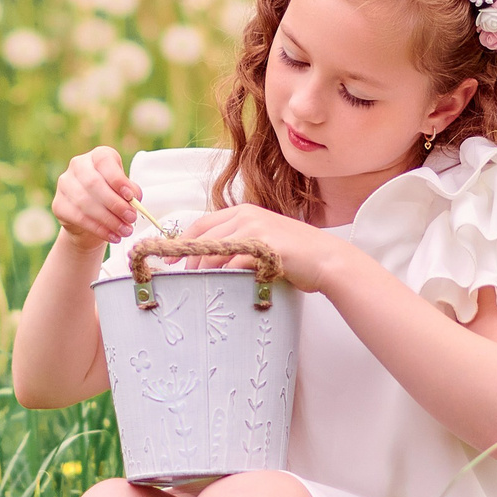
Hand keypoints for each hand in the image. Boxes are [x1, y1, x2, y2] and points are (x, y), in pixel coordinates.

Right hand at [52, 146, 141, 249]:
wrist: (92, 220)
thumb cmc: (112, 199)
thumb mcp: (125, 192)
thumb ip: (131, 192)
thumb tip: (133, 200)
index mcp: (97, 156)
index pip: (104, 161)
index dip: (117, 178)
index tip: (130, 196)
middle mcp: (78, 165)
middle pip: (94, 183)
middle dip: (116, 203)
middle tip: (131, 218)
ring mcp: (65, 184)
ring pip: (85, 202)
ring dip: (109, 219)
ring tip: (125, 231)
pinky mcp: (58, 204)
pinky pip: (78, 217)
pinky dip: (98, 228)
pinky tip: (112, 236)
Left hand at [180, 204, 346, 294]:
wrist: (326, 259)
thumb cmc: (296, 254)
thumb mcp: (263, 239)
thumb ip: (239, 242)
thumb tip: (211, 259)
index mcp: (244, 211)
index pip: (202, 223)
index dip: (183, 241)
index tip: (170, 257)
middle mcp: (247, 215)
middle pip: (204, 237)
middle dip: (189, 259)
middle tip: (181, 277)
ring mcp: (255, 229)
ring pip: (214, 250)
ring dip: (202, 269)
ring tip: (197, 284)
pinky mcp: (264, 246)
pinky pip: (232, 262)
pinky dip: (222, 275)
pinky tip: (220, 285)